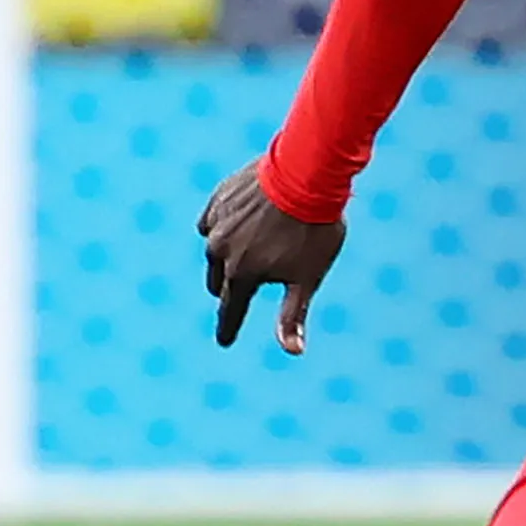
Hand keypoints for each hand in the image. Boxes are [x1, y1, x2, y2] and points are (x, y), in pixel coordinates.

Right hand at [201, 161, 346, 352]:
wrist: (306, 173)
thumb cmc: (312, 229)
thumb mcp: (307, 277)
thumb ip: (293, 315)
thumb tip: (292, 351)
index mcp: (240, 275)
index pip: (230, 310)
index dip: (228, 327)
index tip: (225, 340)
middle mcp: (220, 251)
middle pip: (219, 282)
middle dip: (230, 291)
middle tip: (241, 294)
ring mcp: (217, 222)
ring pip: (215, 252)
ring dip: (227, 259)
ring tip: (246, 256)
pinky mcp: (219, 198)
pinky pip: (212, 222)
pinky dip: (222, 230)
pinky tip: (237, 227)